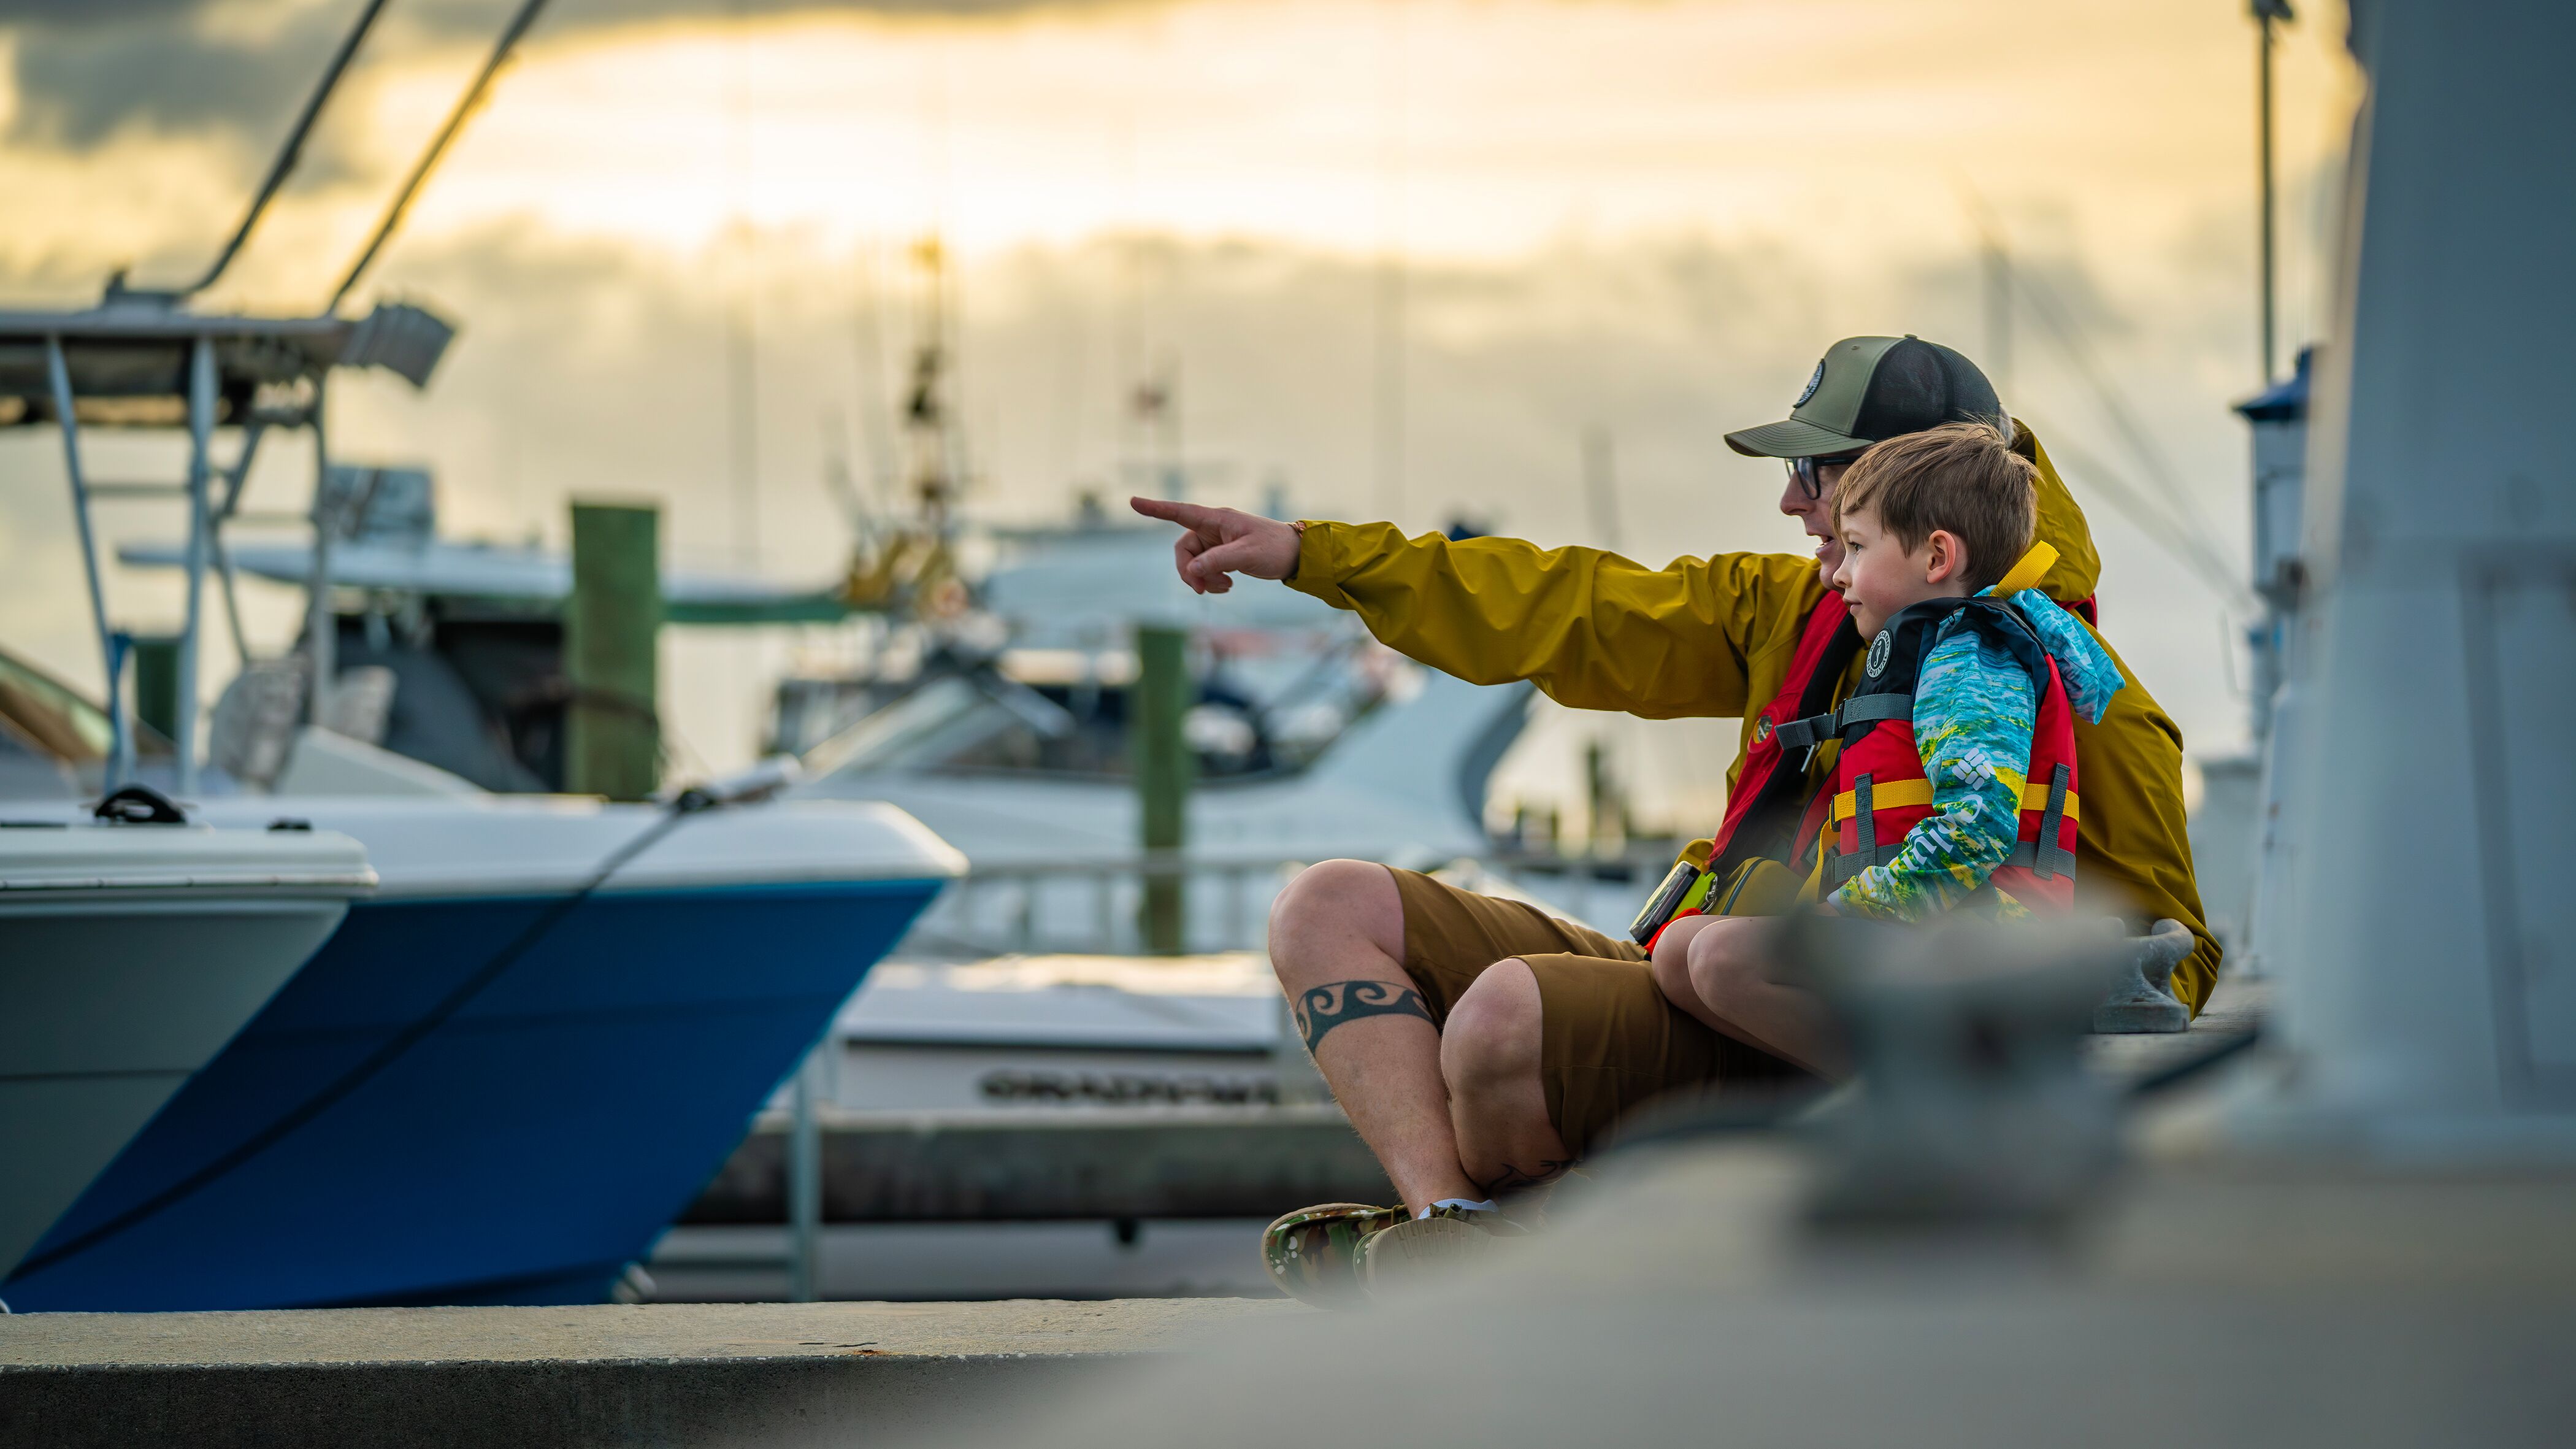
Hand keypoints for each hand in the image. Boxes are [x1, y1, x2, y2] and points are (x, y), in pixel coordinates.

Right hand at [1129, 496, 1301, 594]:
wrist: (1295, 556)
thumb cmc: (1274, 548)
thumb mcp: (1247, 555)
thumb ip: (1217, 561)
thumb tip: (1190, 570)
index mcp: (1217, 519)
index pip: (1180, 512)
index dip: (1156, 508)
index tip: (1133, 501)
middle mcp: (1213, 528)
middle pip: (1184, 549)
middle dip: (1189, 571)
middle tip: (1202, 590)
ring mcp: (1217, 541)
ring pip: (1193, 562)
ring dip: (1203, 578)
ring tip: (1226, 588)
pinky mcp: (1222, 554)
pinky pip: (1204, 568)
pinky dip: (1211, 580)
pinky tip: (1229, 586)